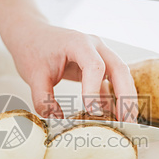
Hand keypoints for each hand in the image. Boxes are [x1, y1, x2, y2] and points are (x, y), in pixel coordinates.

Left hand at [4, 19, 137, 121]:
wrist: (32, 35)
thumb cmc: (33, 49)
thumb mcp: (33, 76)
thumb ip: (43, 99)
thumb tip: (57, 121)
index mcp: (78, 43)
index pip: (94, 66)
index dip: (95, 90)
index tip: (93, 112)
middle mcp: (95, 46)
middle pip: (119, 69)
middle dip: (125, 96)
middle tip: (126, 121)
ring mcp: (100, 55)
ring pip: (121, 76)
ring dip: (125, 99)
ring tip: (127, 123)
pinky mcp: (99, 66)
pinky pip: (112, 83)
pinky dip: (115, 99)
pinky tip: (115, 118)